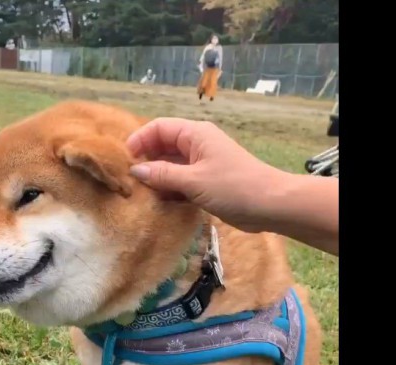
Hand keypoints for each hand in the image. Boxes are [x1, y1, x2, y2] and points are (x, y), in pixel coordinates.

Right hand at [126, 119, 285, 232]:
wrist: (271, 204)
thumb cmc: (234, 187)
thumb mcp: (194, 181)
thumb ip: (163, 175)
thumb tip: (136, 170)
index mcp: (195, 134)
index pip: (159, 128)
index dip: (140, 139)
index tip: (125, 159)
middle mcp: (197, 145)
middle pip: (163, 145)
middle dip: (146, 159)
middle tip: (129, 179)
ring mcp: (203, 164)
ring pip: (171, 165)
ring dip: (157, 177)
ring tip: (140, 193)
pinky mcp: (207, 182)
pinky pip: (181, 180)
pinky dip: (170, 188)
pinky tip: (159, 202)